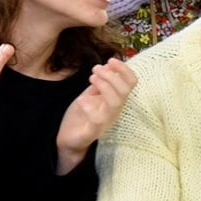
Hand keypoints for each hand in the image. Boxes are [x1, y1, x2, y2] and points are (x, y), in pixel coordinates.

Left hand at [55, 58, 137, 174]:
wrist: (69, 140)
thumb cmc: (82, 116)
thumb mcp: (91, 94)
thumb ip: (100, 82)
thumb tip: (108, 65)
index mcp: (116, 100)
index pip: (131, 83)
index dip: (124, 70)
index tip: (111, 60)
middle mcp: (114, 111)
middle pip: (125, 91)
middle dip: (111, 75)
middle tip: (96, 69)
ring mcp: (105, 122)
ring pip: (115, 103)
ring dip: (104, 86)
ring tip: (91, 78)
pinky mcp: (93, 132)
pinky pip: (98, 120)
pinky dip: (90, 106)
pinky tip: (81, 100)